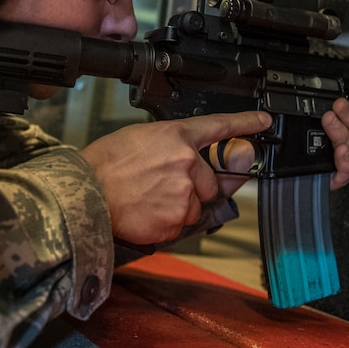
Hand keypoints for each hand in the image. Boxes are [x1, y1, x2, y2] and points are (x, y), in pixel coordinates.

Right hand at [81, 111, 271, 244]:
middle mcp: (186, 164)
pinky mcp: (175, 221)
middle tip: (163, 186)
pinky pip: (181, 225)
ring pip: (196, 206)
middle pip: (211, 181)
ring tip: (147, 198)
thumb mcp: (140, 138)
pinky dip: (166, 223)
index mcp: (176, 137)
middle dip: (195, 187)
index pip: (219, 127)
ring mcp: (183, 194)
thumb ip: (173, 146)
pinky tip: (145, 211)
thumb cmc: (104, 165)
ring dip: (179, 206)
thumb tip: (194, 159)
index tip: (263, 122)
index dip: (245, 124)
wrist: (85, 193)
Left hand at [321, 98, 348, 189]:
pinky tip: (341, 151)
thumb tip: (320, 95)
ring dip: (339, 131)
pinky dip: (344, 160)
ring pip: (348, 146)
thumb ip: (326, 114)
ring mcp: (345, 164)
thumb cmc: (313, 152)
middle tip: (339, 104)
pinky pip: (344, 170)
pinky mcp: (337, 178)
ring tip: (329, 119)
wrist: (300, 178)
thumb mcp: (317, 126)